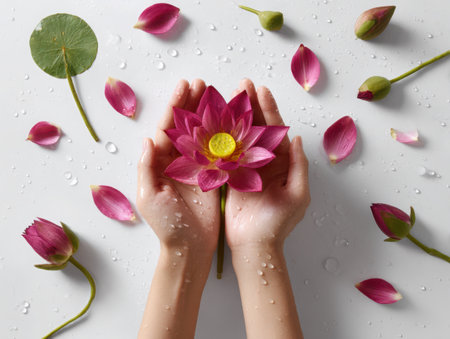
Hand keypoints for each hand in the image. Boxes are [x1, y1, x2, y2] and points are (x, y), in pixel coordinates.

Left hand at [137, 79, 219, 254]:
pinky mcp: (213, 175)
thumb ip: (147, 167)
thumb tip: (148, 138)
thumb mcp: (149, 196)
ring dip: (208, 113)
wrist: (189, 247)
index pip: (167, 127)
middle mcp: (177, 161)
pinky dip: (222, 134)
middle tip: (202, 82)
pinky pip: (217, 150)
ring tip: (215, 93)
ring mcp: (196, 167)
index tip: (185, 85)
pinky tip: (229, 118)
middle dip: (192, 103)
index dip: (175, 105)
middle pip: (184, 125)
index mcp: (159, 163)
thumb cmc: (166, 225)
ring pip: (202, 133)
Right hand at [225, 79, 309, 250]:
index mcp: (281, 163)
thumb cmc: (279, 223)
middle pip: (256, 128)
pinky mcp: (229, 177)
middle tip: (242, 84)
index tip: (260, 89)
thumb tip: (295, 137)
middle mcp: (263, 161)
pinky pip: (225, 153)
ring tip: (227, 96)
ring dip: (234, 116)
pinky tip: (213, 121)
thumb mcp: (298, 194)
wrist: (255, 246)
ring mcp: (245, 168)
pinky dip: (219, 137)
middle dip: (250, 105)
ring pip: (239, 136)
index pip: (274, 130)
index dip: (268, 109)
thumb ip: (298, 165)